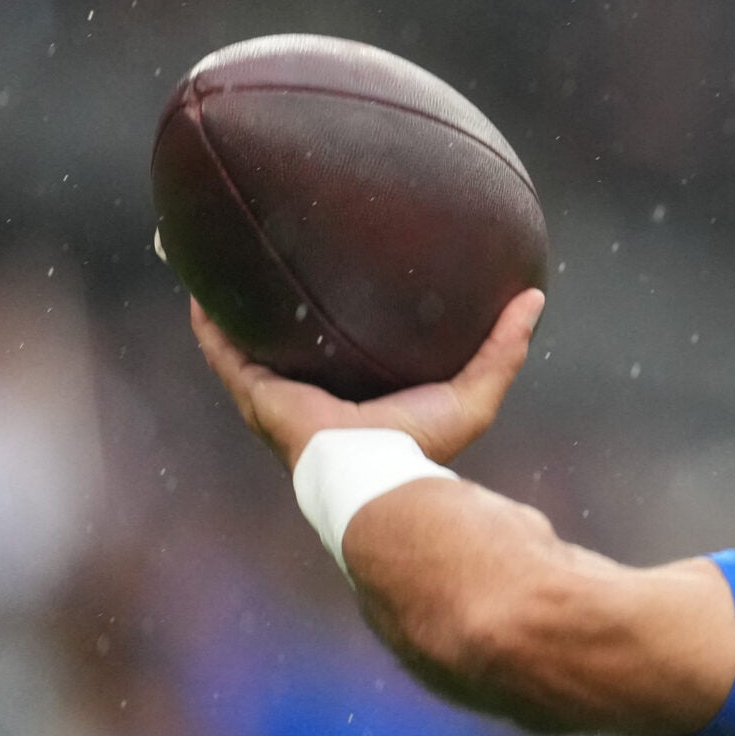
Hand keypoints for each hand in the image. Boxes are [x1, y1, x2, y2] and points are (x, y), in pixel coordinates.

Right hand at [191, 289, 543, 470]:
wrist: (376, 475)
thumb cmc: (424, 444)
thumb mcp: (474, 391)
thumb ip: (504, 347)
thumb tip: (534, 297)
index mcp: (357, 397)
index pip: (344, 353)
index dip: (340, 322)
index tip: (341, 281)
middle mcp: (313, 395)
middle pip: (292, 344)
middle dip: (281, 309)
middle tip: (278, 259)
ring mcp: (279, 395)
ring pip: (249, 342)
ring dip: (237, 308)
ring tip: (227, 261)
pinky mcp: (257, 394)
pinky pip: (224, 350)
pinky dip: (210, 322)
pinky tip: (200, 288)